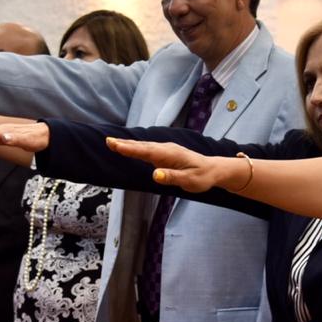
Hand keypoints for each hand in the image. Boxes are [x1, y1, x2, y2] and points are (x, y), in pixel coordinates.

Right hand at [107, 136, 231, 192]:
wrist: (213, 169)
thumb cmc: (202, 177)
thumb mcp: (189, 181)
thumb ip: (172, 177)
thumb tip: (155, 175)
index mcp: (170, 154)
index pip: (146, 151)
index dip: (130, 149)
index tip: (115, 145)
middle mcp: (166, 149)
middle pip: (142, 146)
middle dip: (124, 144)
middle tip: (108, 141)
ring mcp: (165, 150)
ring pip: (144, 146)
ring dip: (128, 144)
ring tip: (112, 142)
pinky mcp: (165, 153)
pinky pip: (147, 149)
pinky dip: (136, 147)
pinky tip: (128, 147)